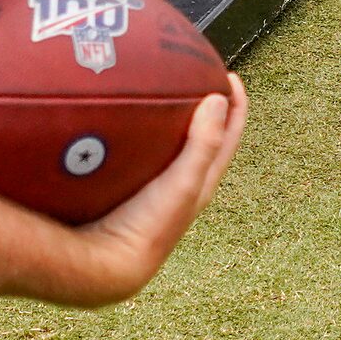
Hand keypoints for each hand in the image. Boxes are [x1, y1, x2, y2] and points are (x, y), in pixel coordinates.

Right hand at [60, 78, 246, 306]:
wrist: (105, 264)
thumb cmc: (149, 225)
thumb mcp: (183, 182)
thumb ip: (203, 144)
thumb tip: (219, 100)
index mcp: (200, 184)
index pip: (227, 138)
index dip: (235, 106)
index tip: (230, 75)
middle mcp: (180, 187)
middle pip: (202, 141)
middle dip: (204, 109)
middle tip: (197, 78)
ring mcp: (152, 190)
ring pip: (169, 148)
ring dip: (171, 122)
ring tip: (160, 93)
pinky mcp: (125, 191)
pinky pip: (138, 156)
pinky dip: (139, 136)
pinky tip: (119, 124)